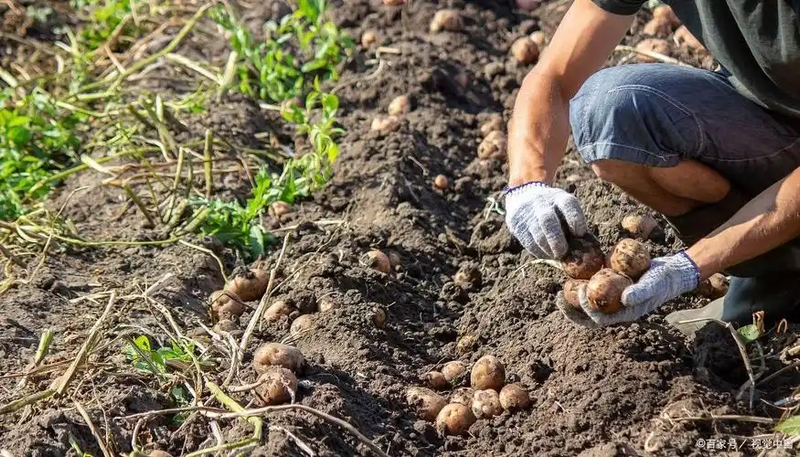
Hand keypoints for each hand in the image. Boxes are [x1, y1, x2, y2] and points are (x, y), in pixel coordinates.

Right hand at [504, 182, 587, 258]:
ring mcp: (527, 213)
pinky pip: (528, 242)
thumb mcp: (564, 207)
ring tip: (555, 255)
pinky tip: (545, 253)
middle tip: (563, 252)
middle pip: (548, 220)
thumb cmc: (553, 208)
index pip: (568, 205)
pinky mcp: (516, 223)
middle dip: (557, 240)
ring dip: (548, 249)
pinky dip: (538, 251)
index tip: (580, 234)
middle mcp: (542, 203)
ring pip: (537, 234)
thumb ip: (574, 223)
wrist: (524, 195)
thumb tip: (587, 246)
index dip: (576, 221)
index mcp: (559, 197)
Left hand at [557, 251, 700, 327]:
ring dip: (573, 300)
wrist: (671, 272)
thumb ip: (641, 292)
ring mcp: (612, 299)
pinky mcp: (611, 288)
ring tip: (560, 289)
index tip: (580, 290)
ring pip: (588, 305)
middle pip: (588, 316)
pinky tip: (573, 275)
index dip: (586, 309)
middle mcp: (615, 309)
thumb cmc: (663, 279)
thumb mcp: (654, 284)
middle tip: (557, 298)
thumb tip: (625, 299)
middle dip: (571, 310)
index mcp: (624, 314)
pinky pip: (593, 290)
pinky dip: (583, 286)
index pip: (599, 319)